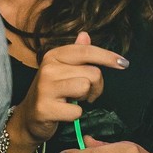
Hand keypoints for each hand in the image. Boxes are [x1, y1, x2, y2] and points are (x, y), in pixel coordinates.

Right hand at [11, 32, 127, 144]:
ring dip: (85, 98)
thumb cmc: (51, 92)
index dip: (108, 57)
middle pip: (92, 72)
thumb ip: (76, 53)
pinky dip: (75, 114)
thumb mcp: (62, 69)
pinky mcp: (45, 108)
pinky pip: (77, 110)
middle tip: (85, 93)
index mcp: (54, 55)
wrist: (28, 118)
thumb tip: (85, 35)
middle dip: (96, 86)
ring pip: (85, 87)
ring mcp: (45, 88)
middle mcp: (48, 68)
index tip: (124, 63)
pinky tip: (65, 112)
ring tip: (73, 100)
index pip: (86, 51)